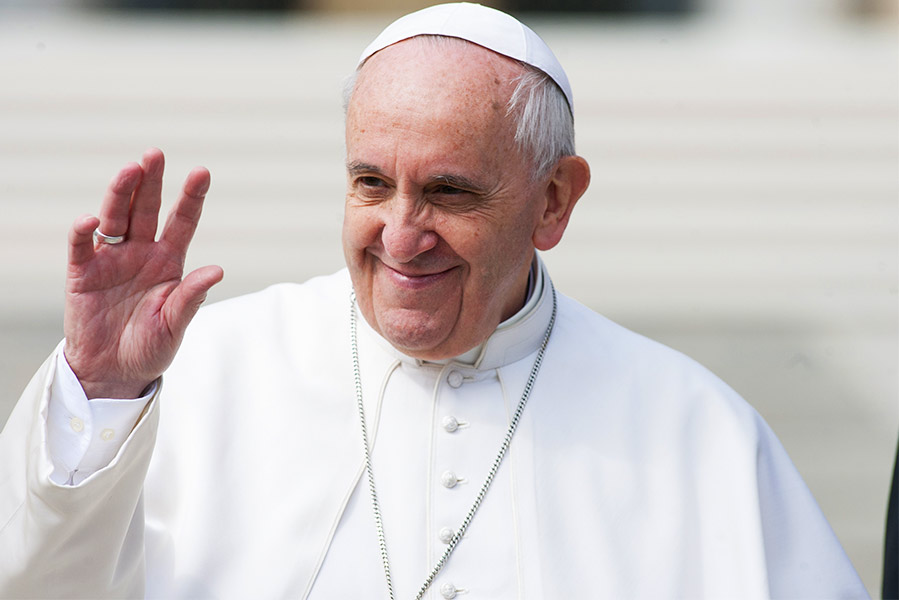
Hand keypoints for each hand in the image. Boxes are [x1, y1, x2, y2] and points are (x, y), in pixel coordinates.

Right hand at [63, 148, 223, 398]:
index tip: (202, 172)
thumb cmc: (151, 347)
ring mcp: (111, 260)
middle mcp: (141, 253)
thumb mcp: (175, 324)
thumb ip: (191, 297)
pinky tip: (90, 220)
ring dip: (121, 193)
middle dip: (151, 182)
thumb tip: (217, 270)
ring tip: (130, 170)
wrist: (115, 373)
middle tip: (155, 155)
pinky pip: (82, 246)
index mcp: (169, 262)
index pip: (182, 222)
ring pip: (115, 217)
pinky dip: (84, 232)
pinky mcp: (84, 274)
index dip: (191, 197)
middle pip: (146, 209)